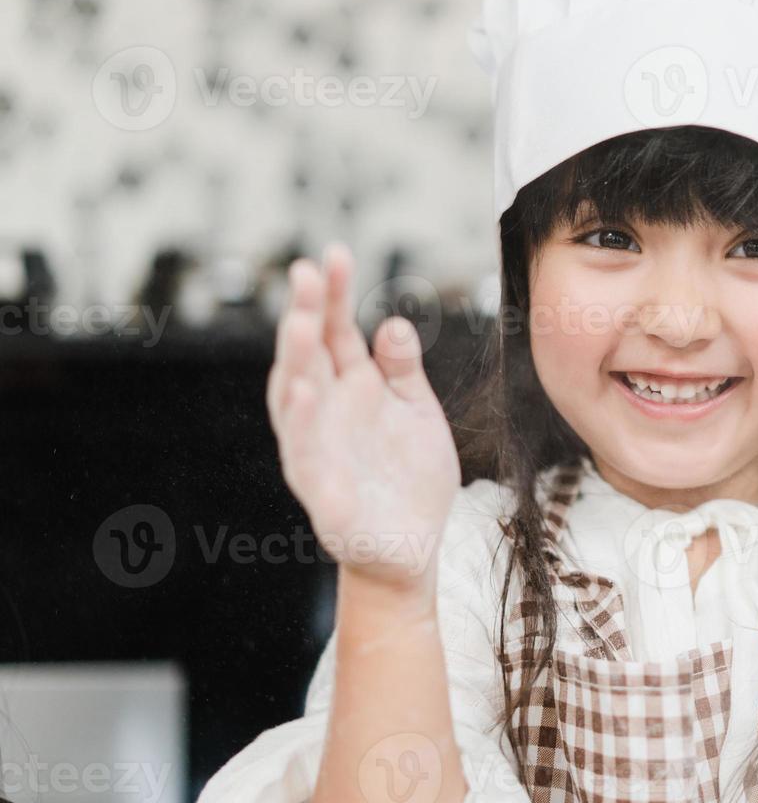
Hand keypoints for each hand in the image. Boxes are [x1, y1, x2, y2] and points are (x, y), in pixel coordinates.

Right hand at [265, 242, 460, 592]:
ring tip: (302, 323)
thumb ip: (402, 369)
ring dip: (296, 361)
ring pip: (297, 400)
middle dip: (307, 314)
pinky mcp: (324, 494)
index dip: (334, 295)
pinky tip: (305, 392)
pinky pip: (307, 456)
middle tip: (308, 272)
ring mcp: (319, 451)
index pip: (337, 332)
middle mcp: (326, 413)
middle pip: (309, 356)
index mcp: (350, 389)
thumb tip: (392, 322)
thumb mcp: (416, 412)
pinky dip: (304, 425)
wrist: (412, 548)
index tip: (335, 253)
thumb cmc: (408, 477)